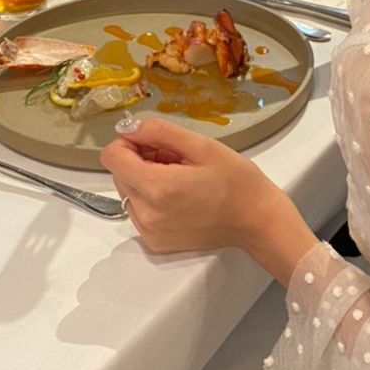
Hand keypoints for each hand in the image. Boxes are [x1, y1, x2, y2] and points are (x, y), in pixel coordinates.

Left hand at [101, 117, 300, 258]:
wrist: (257, 221)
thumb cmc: (237, 182)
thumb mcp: (203, 145)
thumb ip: (160, 132)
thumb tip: (129, 127)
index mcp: (157, 187)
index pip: (112, 157)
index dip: (129, 142)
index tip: (154, 141)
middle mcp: (146, 213)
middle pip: (119, 174)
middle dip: (141, 160)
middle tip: (177, 159)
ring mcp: (149, 231)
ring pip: (128, 192)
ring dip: (146, 179)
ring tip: (181, 177)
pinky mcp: (155, 242)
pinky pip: (139, 211)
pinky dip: (152, 199)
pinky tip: (180, 196)